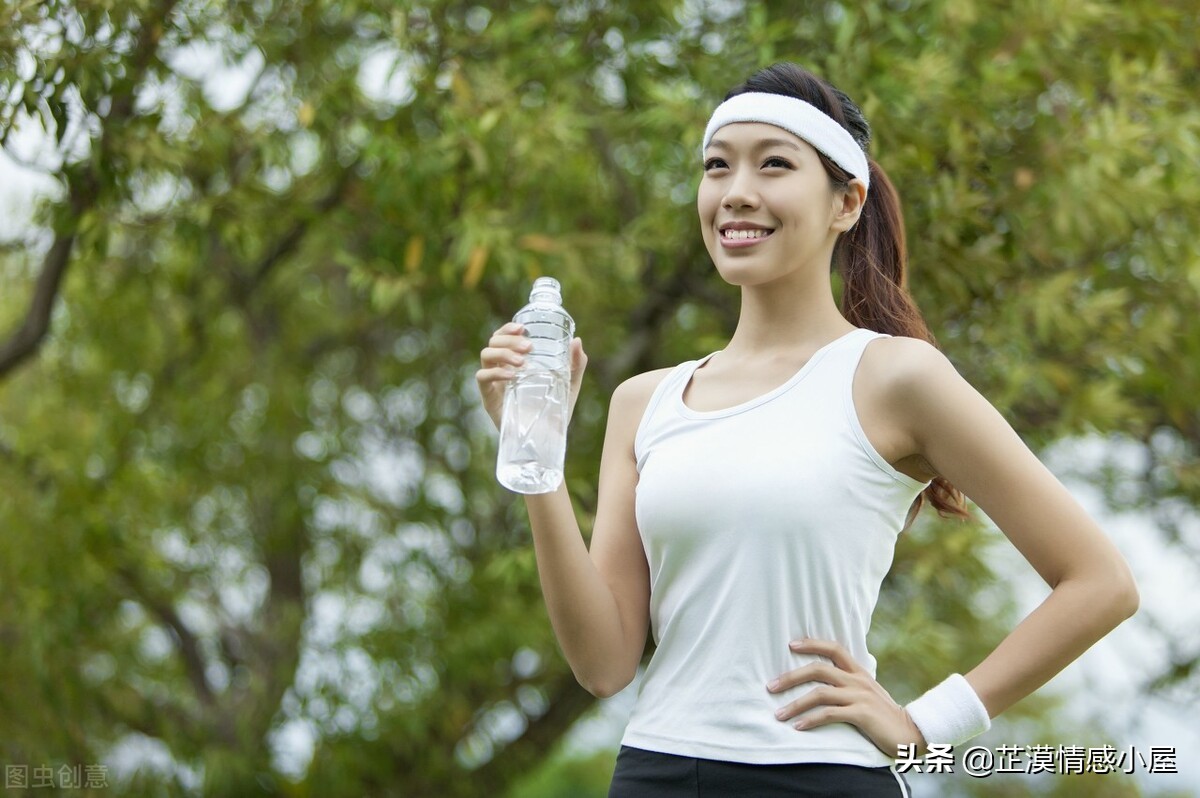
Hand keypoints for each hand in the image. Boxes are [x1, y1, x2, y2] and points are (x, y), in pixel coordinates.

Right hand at [476, 322, 587, 430]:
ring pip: (486, 355)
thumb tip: (576, 340)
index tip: (523, 328)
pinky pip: (482, 378)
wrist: (548, 438)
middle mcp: (501, 369)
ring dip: (503, 353)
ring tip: (522, 362)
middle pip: (493, 342)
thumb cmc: (555, 410)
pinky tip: (512, 376)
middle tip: (529, 347)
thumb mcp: (569, 384)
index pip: (503, 337)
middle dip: (509, 340)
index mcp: (515, 362)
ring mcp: (494, 383)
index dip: (508, 329)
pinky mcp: (489, 398)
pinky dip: (495, 372)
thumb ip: (576, 363)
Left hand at [767, 638, 927, 758]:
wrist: (910, 734)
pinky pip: (830, 714)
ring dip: (795, 704)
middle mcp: (857, 680)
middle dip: (791, 676)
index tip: (790, 645)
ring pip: (820, 693)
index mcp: (858, 671)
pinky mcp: (862, 714)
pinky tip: (799, 727)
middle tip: (771, 686)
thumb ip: (848, 683)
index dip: (811, 643)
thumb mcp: (866, 692)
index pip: (833, 648)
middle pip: (818, 669)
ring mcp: (860, 696)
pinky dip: (811, 720)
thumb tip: (822, 680)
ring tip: (778, 714)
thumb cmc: (883, 714)